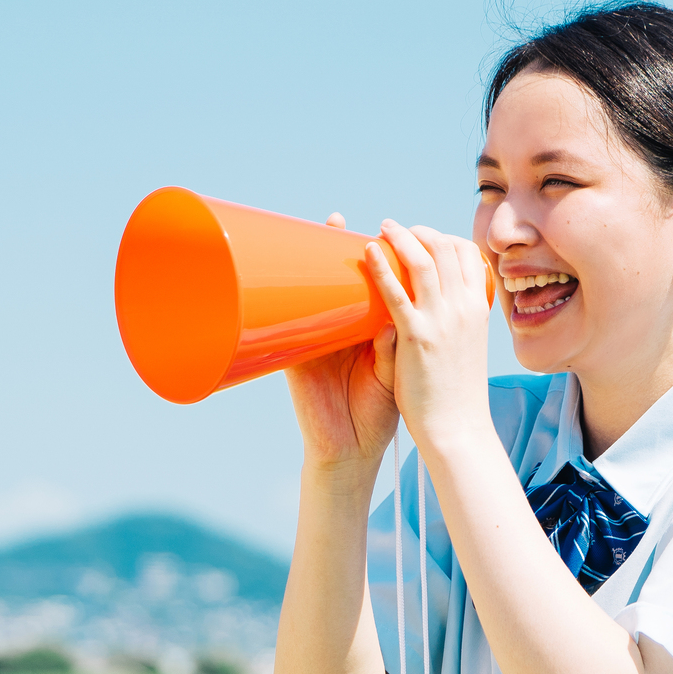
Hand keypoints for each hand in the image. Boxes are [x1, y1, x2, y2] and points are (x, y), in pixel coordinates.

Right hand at [281, 212, 400, 479]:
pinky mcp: (293, 359)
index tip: (382, 233)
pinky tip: (275, 282)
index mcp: (367, 333)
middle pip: (337, 285)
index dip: (376, 263)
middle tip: (337, 223)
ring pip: (310, 298)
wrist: (352, 451)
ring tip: (312, 238)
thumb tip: (397, 318)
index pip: (371, 290)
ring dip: (307, 268)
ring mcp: (315, 342)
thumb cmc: (376, 414)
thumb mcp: (393, 375)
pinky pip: (282, 325)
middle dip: (336, 252)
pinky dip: (277, 304)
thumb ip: (394, 349)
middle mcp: (340, 332)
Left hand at [364, 220, 490, 456]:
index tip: (424, 235)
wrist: (457, 428)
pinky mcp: (417, 338)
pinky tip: (367, 252)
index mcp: (478, 309)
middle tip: (395, 228)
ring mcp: (442, 321)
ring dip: (400, 238)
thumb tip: (444, 311)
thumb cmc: (458, 394)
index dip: (444, 237)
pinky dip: (381, 267)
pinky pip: (396, 293)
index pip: (468, 255)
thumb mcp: (468, 349)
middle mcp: (464, 308)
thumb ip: (458, 324)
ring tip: (381, 229)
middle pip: (444, 249)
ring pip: (422, 261)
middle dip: (419, 231)